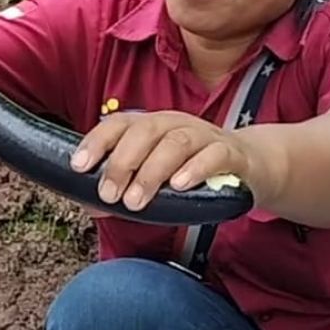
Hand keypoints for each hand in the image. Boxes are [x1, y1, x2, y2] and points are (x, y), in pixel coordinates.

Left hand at [69, 111, 254, 211]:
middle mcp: (175, 124)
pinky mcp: (231, 153)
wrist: (250, 167)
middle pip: (145, 131)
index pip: (119, 124)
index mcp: (152, 126)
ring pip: (176, 143)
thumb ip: (124, 187)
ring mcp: (204, 136)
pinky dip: (195, 169)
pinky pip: (213, 155)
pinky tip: (179, 186)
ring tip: (137, 201)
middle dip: (122, 162)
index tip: (79, 166)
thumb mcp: (156, 177)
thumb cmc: (192, 172)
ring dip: (152, 171)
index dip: (97, 142)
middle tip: (109, 194)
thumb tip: (88, 205)